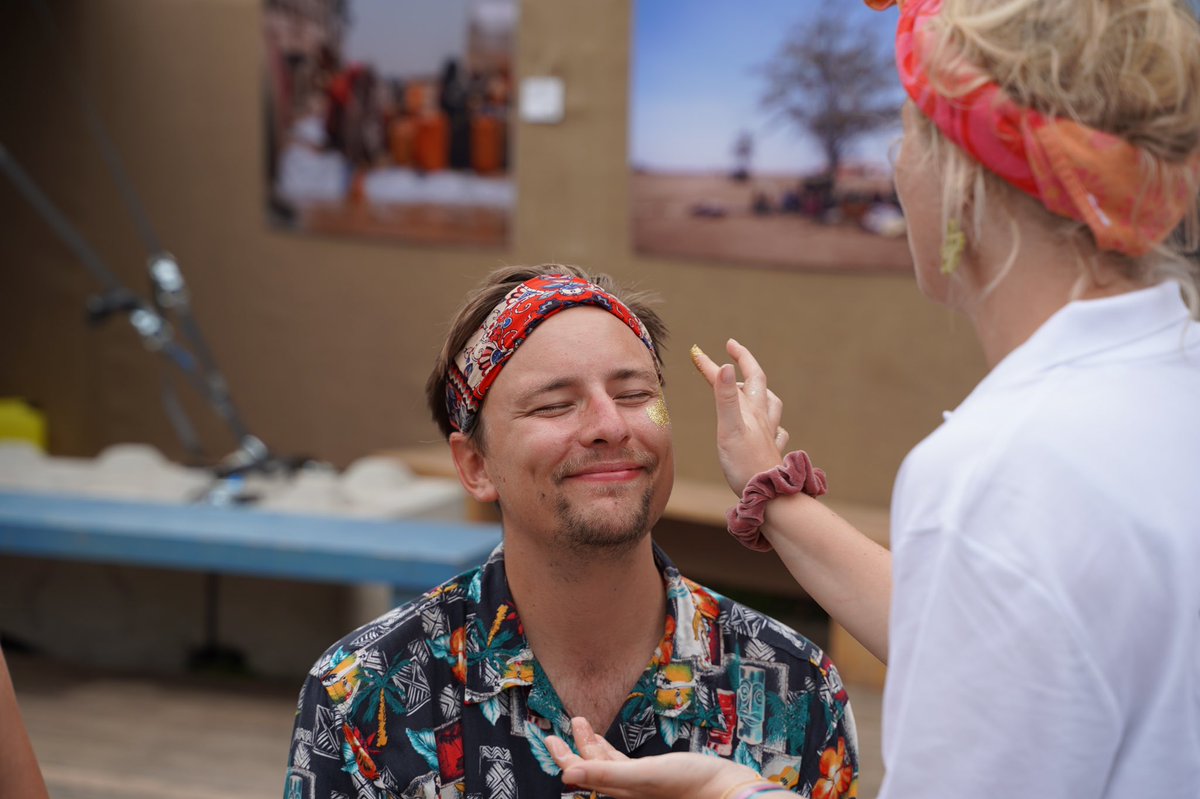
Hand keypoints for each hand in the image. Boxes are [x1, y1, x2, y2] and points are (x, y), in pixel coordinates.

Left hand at [546, 717, 764, 798]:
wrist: (722, 789)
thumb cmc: (686, 784)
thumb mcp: (641, 775)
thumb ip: (604, 772)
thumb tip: (567, 774)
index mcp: (620, 789)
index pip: (582, 773)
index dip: (564, 757)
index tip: (550, 739)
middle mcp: (626, 788)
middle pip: (591, 767)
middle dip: (575, 747)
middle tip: (561, 729)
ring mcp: (639, 782)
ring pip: (606, 764)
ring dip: (592, 745)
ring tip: (582, 725)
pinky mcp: (654, 775)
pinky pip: (622, 763)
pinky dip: (610, 750)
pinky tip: (607, 743)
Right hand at [691, 339, 788, 492]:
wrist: (770, 497)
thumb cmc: (745, 465)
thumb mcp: (730, 428)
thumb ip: (726, 398)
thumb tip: (726, 366)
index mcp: (751, 410)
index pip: (738, 377)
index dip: (720, 362)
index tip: (701, 351)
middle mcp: (763, 419)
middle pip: (757, 384)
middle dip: (744, 365)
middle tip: (730, 353)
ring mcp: (769, 436)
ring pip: (771, 405)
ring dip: (761, 391)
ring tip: (754, 387)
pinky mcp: (771, 453)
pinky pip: (776, 432)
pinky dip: (772, 423)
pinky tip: (771, 428)